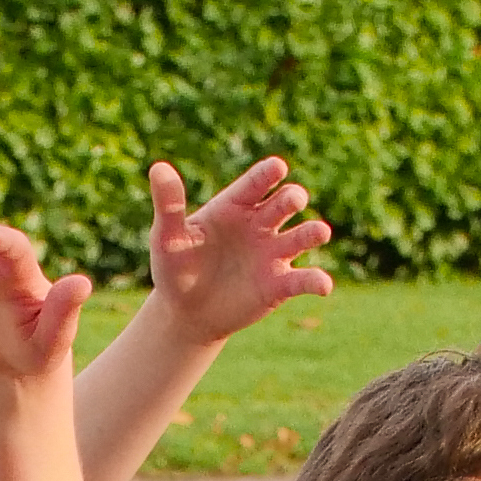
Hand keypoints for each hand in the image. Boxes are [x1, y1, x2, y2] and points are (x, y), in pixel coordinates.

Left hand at [141, 156, 334, 345]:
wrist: (185, 312)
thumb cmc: (176, 268)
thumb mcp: (168, 237)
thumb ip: (169, 205)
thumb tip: (158, 168)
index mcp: (235, 205)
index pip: (256, 183)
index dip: (268, 174)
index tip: (277, 168)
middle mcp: (260, 224)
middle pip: (285, 203)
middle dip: (292, 198)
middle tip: (292, 201)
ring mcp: (273, 253)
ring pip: (303, 235)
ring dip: (313, 231)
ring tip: (318, 233)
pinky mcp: (280, 284)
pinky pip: (303, 279)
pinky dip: (316, 280)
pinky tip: (322, 285)